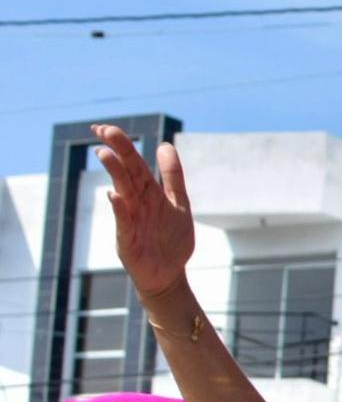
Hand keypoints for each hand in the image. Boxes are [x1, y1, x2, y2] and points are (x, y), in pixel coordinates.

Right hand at [91, 124, 193, 301]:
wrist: (169, 274)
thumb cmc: (171, 239)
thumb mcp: (178, 204)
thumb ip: (173, 176)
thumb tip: (165, 145)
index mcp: (149, 192)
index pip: (134, 163)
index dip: (123, 146)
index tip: (106, 128)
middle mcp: (137, 202)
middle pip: (126, 172)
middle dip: (116, 151)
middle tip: (103, 130)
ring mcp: (130, 220)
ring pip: (122, 191)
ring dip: (114, 173)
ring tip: (105, 153)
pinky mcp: (127, 239)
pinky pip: (123, 222)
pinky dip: (119, 209)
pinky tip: (114, 195)